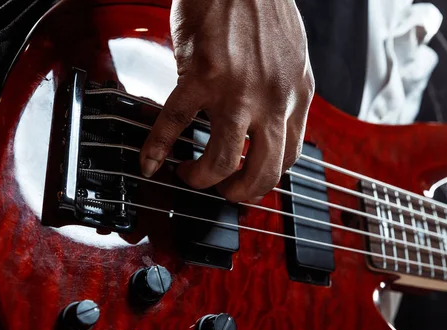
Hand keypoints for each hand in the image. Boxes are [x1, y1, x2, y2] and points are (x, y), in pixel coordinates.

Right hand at [139, 0, 314, 202]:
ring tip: (189, 175)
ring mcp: (236, 91)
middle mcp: (272, 100)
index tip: (251, 182)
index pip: (290, 156)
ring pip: (220, 159)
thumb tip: (266, 119)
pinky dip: (157, 148)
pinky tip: (149, 160)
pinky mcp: (200, 76)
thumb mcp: (291, 57)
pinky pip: (174, 123)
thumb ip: (283, 92)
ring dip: (201, 178)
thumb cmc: (263, 7)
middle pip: (262, 171)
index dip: (268, 178)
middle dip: (239, 192)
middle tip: (223, 194)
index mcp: (297, 95)